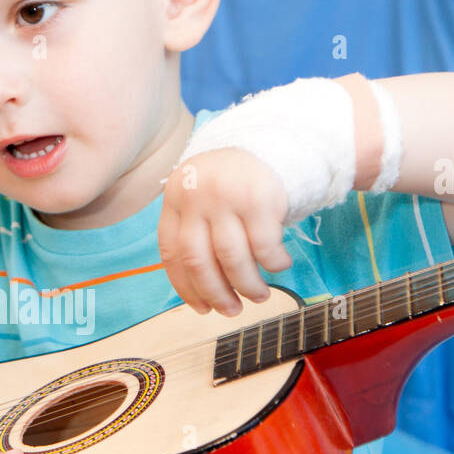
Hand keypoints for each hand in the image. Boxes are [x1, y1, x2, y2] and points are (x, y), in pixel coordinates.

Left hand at [158, 147, 293, 315]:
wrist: (265, 142)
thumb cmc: (229, 185)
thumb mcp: (199, 200)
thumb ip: (194, 234)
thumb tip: (200, 294)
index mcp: (175, 200)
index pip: (172, 254)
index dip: (186, 288)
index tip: (202, 309)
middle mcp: (196, 198)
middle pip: (198, 261)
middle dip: (216, 294)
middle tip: (232, 311)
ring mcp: (226, 197)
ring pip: (232, 259)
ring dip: (247, 285)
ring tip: (259, 295)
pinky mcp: (259, 198)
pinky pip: (265, 246)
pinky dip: (274, 263)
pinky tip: (280, 265)